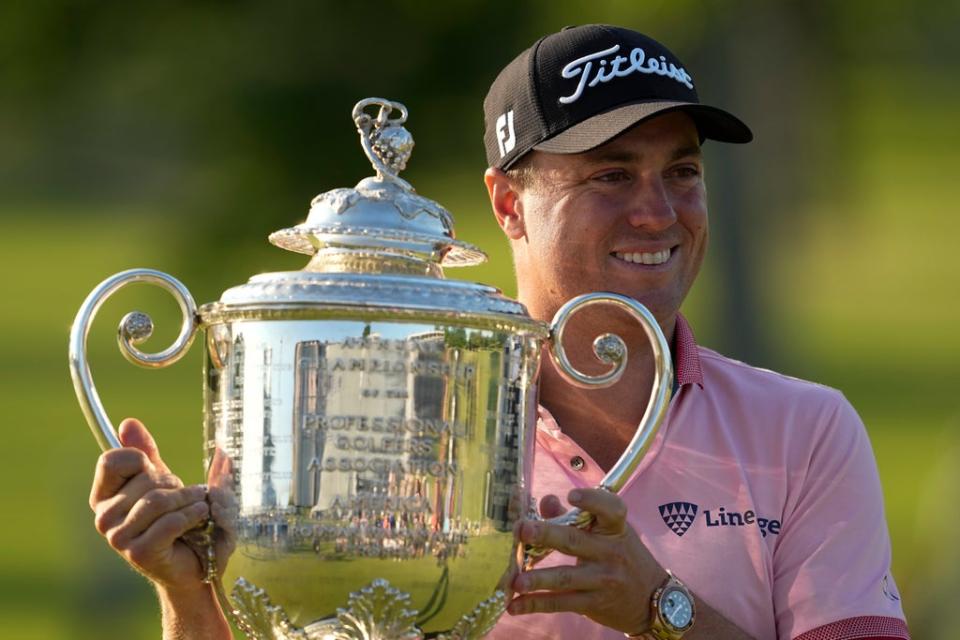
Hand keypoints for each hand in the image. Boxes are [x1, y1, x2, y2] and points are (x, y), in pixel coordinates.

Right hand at [89, 418, 210, 593]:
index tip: (157, 473)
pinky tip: (201, 518)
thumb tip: (127, 423)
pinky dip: (193, 515)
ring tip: (199, 506)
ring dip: (190, 499)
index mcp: (103, 497)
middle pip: (146, 479)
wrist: (196, 564)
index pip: (112, 460)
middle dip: (175, 484)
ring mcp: (118, 538)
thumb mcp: (163, 480)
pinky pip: (170, 521)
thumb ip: (146, 453)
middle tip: (185, 498)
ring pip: (159, 500)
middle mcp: (103, 518)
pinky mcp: (139, 553)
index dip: (142, 460)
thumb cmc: (178, 519)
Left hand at [509, 488, 665, 634]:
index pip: (610, 510)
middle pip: (574, 541)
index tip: (571, 495)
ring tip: (515, 580)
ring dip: (538, 579)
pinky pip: (562, 602)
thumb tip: (546, 500)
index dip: (592, 500)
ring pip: (566, 577)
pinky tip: (515, 605)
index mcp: (615, 528)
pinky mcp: (594, 603)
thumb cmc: (622, 556)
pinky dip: (536, 604)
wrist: (651, 599)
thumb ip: (573, 516)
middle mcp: (610, 552)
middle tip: (523, 530)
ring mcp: (602, 579)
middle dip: (547, 535)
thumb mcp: (608, 533)